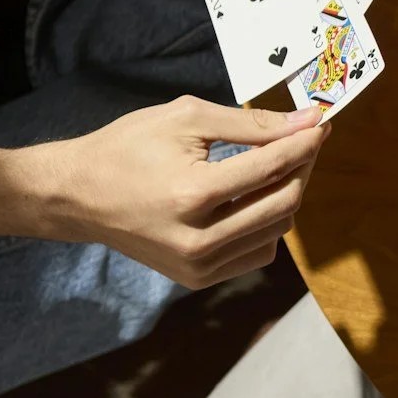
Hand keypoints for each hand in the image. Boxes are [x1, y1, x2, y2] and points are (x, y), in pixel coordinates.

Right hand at [30, 98, 326, 287]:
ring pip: (277, 230)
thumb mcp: (186, 118)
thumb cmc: (127, 147)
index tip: (320, 124)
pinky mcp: (198, 278)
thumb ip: (252, 123)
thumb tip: (307, 121)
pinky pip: (257, 252)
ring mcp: (198, 265)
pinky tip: (253, 199)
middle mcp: (199, 239)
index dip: (305, 142)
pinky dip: (267, 224)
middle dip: (302, 167)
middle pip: (284, 202)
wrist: (77, 195)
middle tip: (302, 141)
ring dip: (287, 194)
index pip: (273, 167)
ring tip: (276, 165)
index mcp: (193, 194)